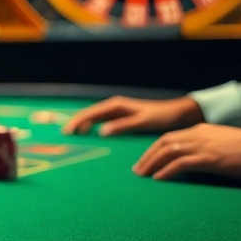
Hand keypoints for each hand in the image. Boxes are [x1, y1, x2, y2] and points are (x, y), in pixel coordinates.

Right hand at [63, 96, 204, 135]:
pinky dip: (91, 125)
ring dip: (82, 124)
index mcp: (116, 105)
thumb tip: (101, 131)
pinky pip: (100, 119)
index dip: (77, 122)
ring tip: (72, 135)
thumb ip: (122, 126)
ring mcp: (117, 110)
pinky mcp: (121, 116)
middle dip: (75, 122)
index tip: (67, 132)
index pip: (90, 113)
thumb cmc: (161, 117)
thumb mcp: (142, 122)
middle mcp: (114, 106)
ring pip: (93, 116)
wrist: (177, 113)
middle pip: (88, 113)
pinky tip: (88, 133)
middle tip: (63, 135)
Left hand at [132, 124, 240, 180]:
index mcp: (199, 130)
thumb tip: (193, 159)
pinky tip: (158, 179)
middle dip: (147, 156)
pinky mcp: (209, 158)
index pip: (169, 138)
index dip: (154, 149)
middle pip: (164, 143)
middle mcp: (197, 135)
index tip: (144, 160)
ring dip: (152, 163)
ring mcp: (203, 145)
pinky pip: (182, 163)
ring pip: (169, 151)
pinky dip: (167, 170)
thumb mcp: (220, 142)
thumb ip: (205, 146)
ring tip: (142, 176)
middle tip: (137, 171)